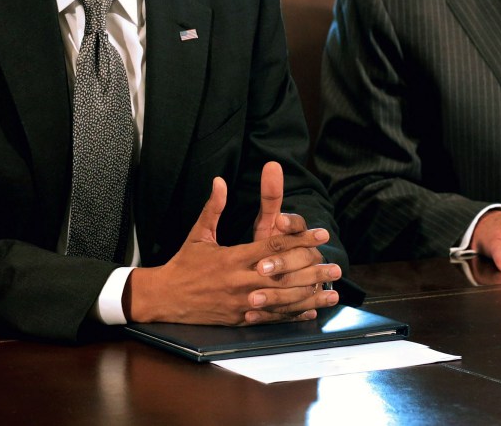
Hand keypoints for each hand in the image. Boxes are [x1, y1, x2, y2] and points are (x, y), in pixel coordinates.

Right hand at [125, 175, 339, 325]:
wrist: (164, 297)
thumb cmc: (184, 263)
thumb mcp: (198, 233)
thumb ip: (213, 208)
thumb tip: (219, 181)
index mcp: (233, 257)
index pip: (274, 245)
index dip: (301, 240)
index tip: (321, 235)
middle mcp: (241, 280)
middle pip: (285, 274)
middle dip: (313, 270)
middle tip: (336, 266)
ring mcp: (242, 302)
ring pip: (283, 299)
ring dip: (310, 296)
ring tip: (332, 293)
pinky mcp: (240, 319)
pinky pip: (271, 317)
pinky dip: (292, 315)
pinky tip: (310, 312)